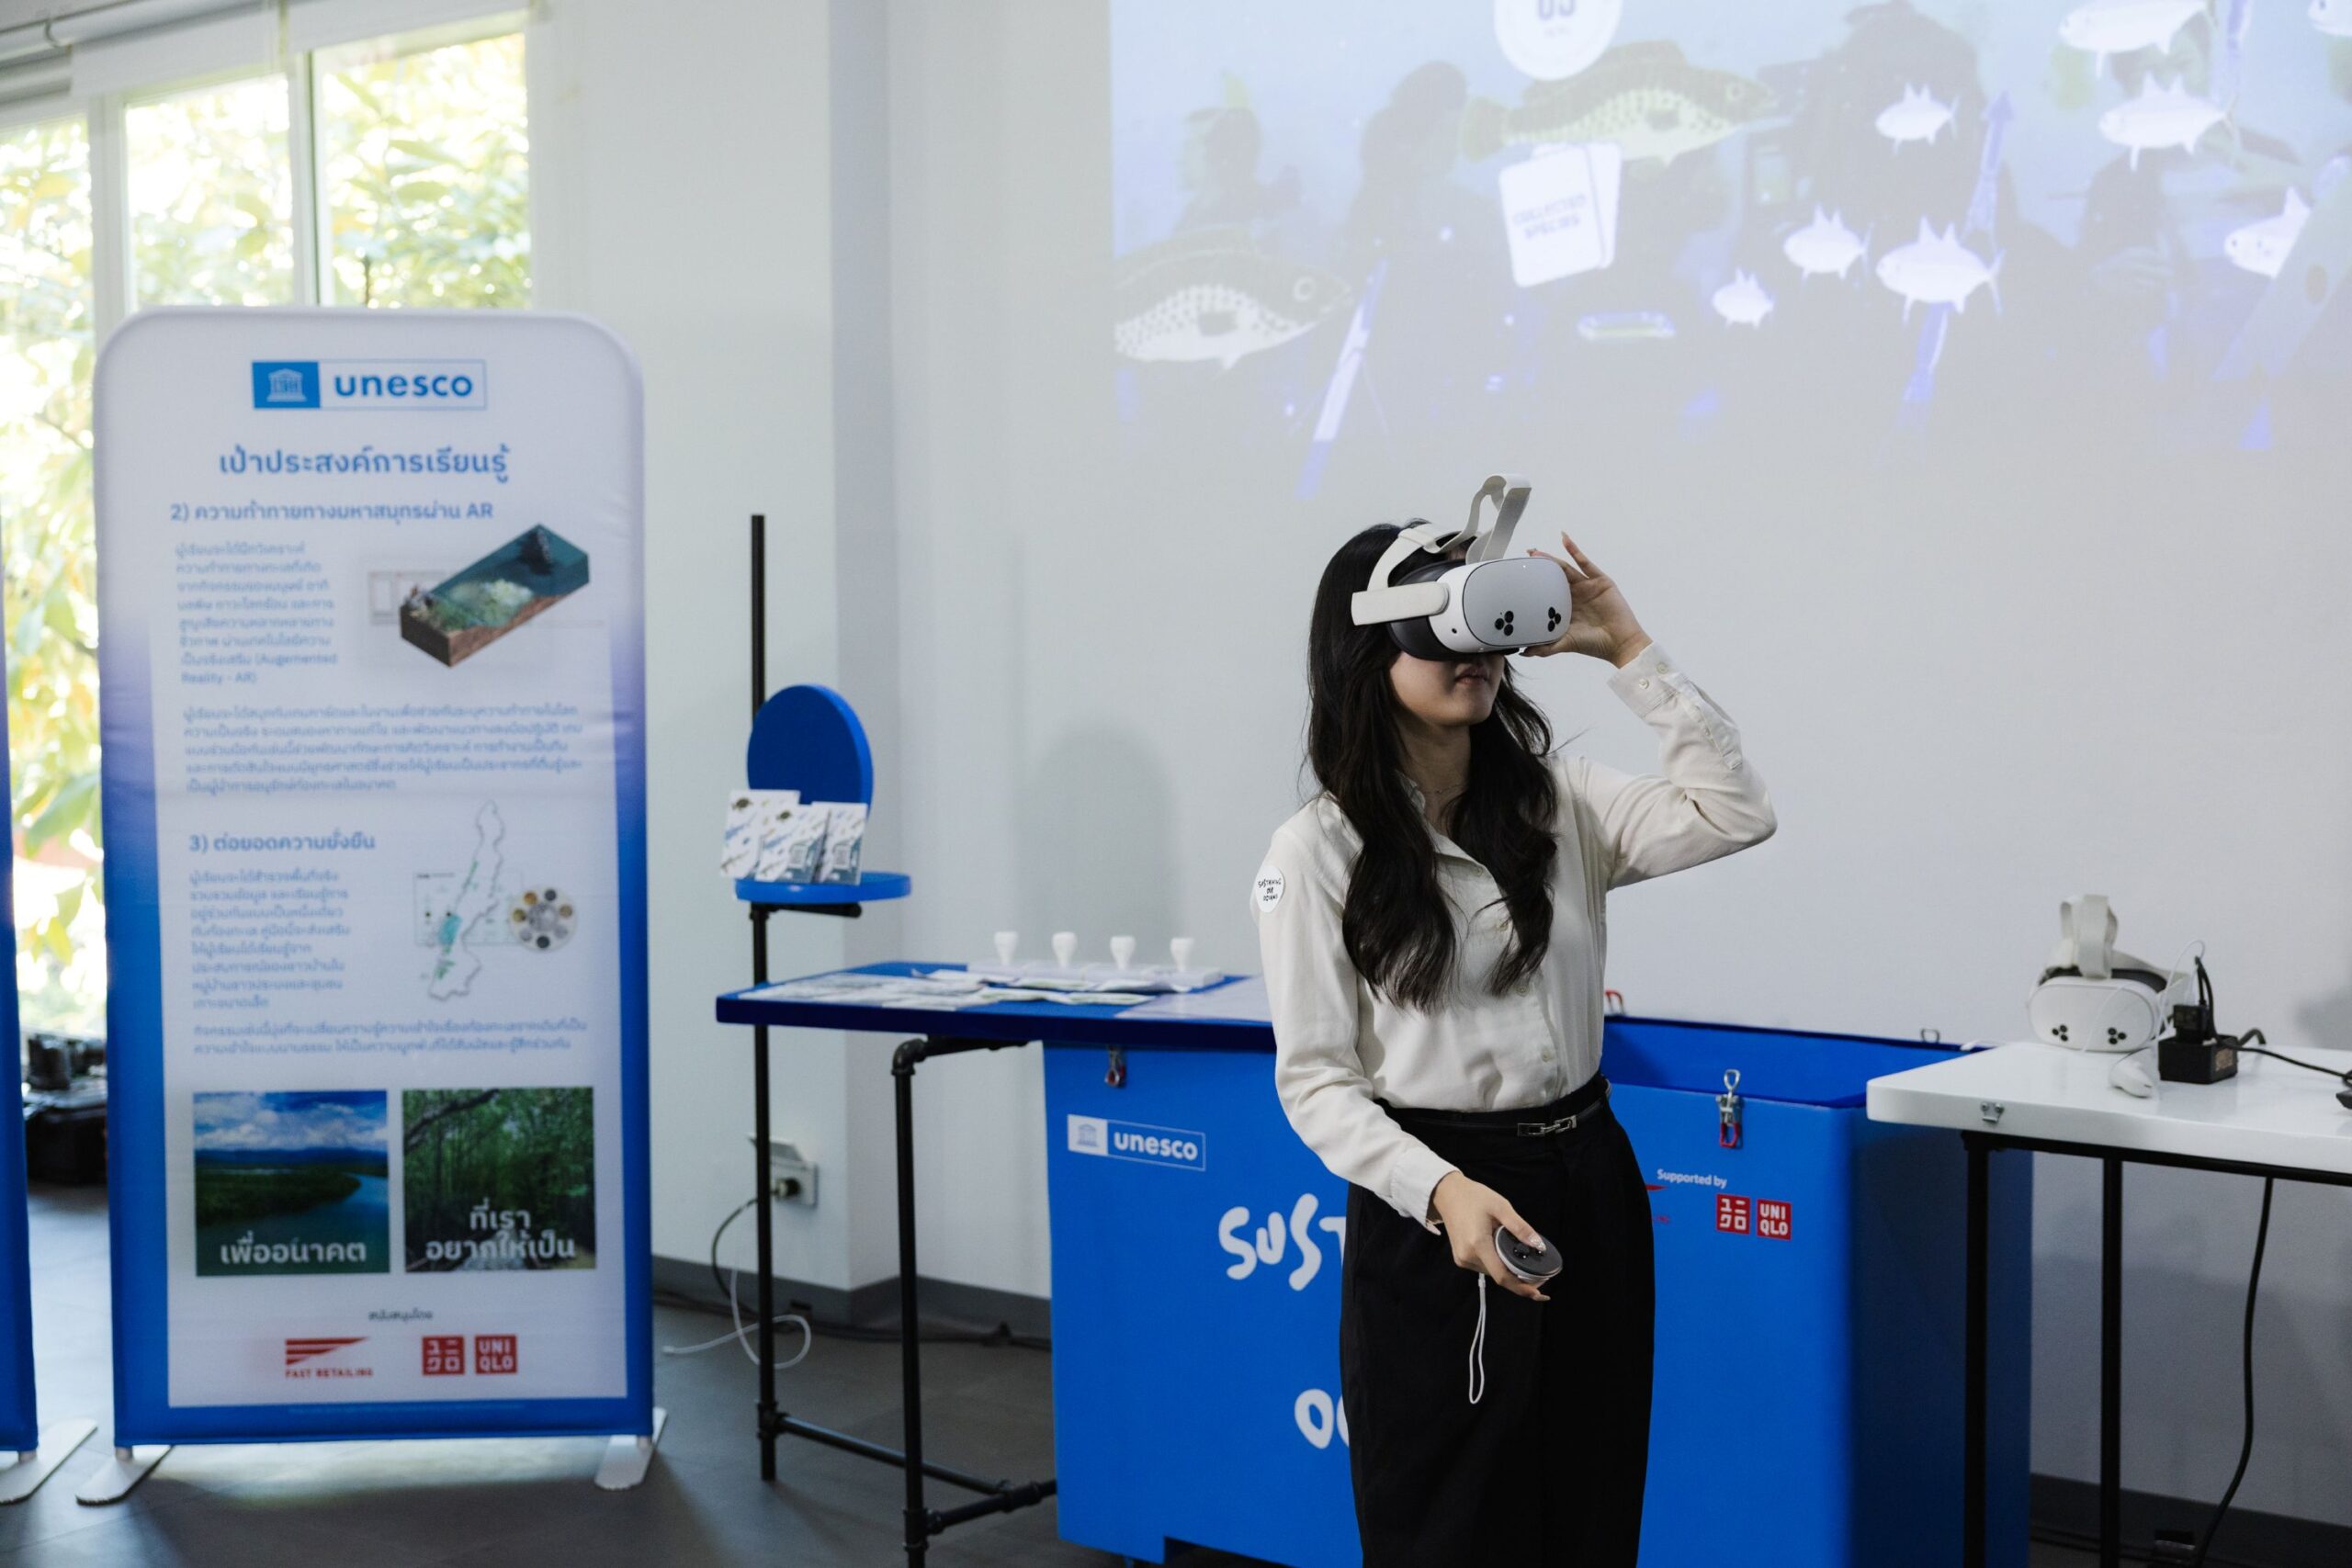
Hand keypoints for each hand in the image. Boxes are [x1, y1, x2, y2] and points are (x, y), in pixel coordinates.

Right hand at [1428, 1171, 1550, 1301]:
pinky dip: (1497, 1263)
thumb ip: (1520, 1227)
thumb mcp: (1500, 1206)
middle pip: (1499, 1275)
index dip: (1522, 1287)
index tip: (1539, 1293)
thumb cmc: (1474, 1197)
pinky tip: (1504, 1253)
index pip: (1502, 1276)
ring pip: (1492, 1272)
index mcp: (1478, 1244)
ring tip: (1520, 1257)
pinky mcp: (1460, 1258)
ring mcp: (1462, 1259)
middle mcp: (1468, 1256)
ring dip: (1507, 1269)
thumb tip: (1539, 1246)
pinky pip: (1484, 1266)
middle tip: (1537, 1271)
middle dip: (1519, 1276)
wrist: (1447, 1194)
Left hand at [1525, 532, 1649, 666]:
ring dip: (1551, 558)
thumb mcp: (1565, 643)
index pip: (1546, 592)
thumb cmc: (1594, 644)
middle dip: (1539, 567)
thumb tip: (1524, 652)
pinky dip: (1574, 550)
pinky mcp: (1599, 580)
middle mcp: (1574, 596)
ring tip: (1536, 551)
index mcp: (1565, 609)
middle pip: (1553, 577)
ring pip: (1565, 568)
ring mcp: (1587, 587)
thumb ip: (1545, 648)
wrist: (1619, 643)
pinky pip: (1585, 562)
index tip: (1518, 576)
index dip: (1534, 584)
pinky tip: (1564, 539)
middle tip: (1524, 558)